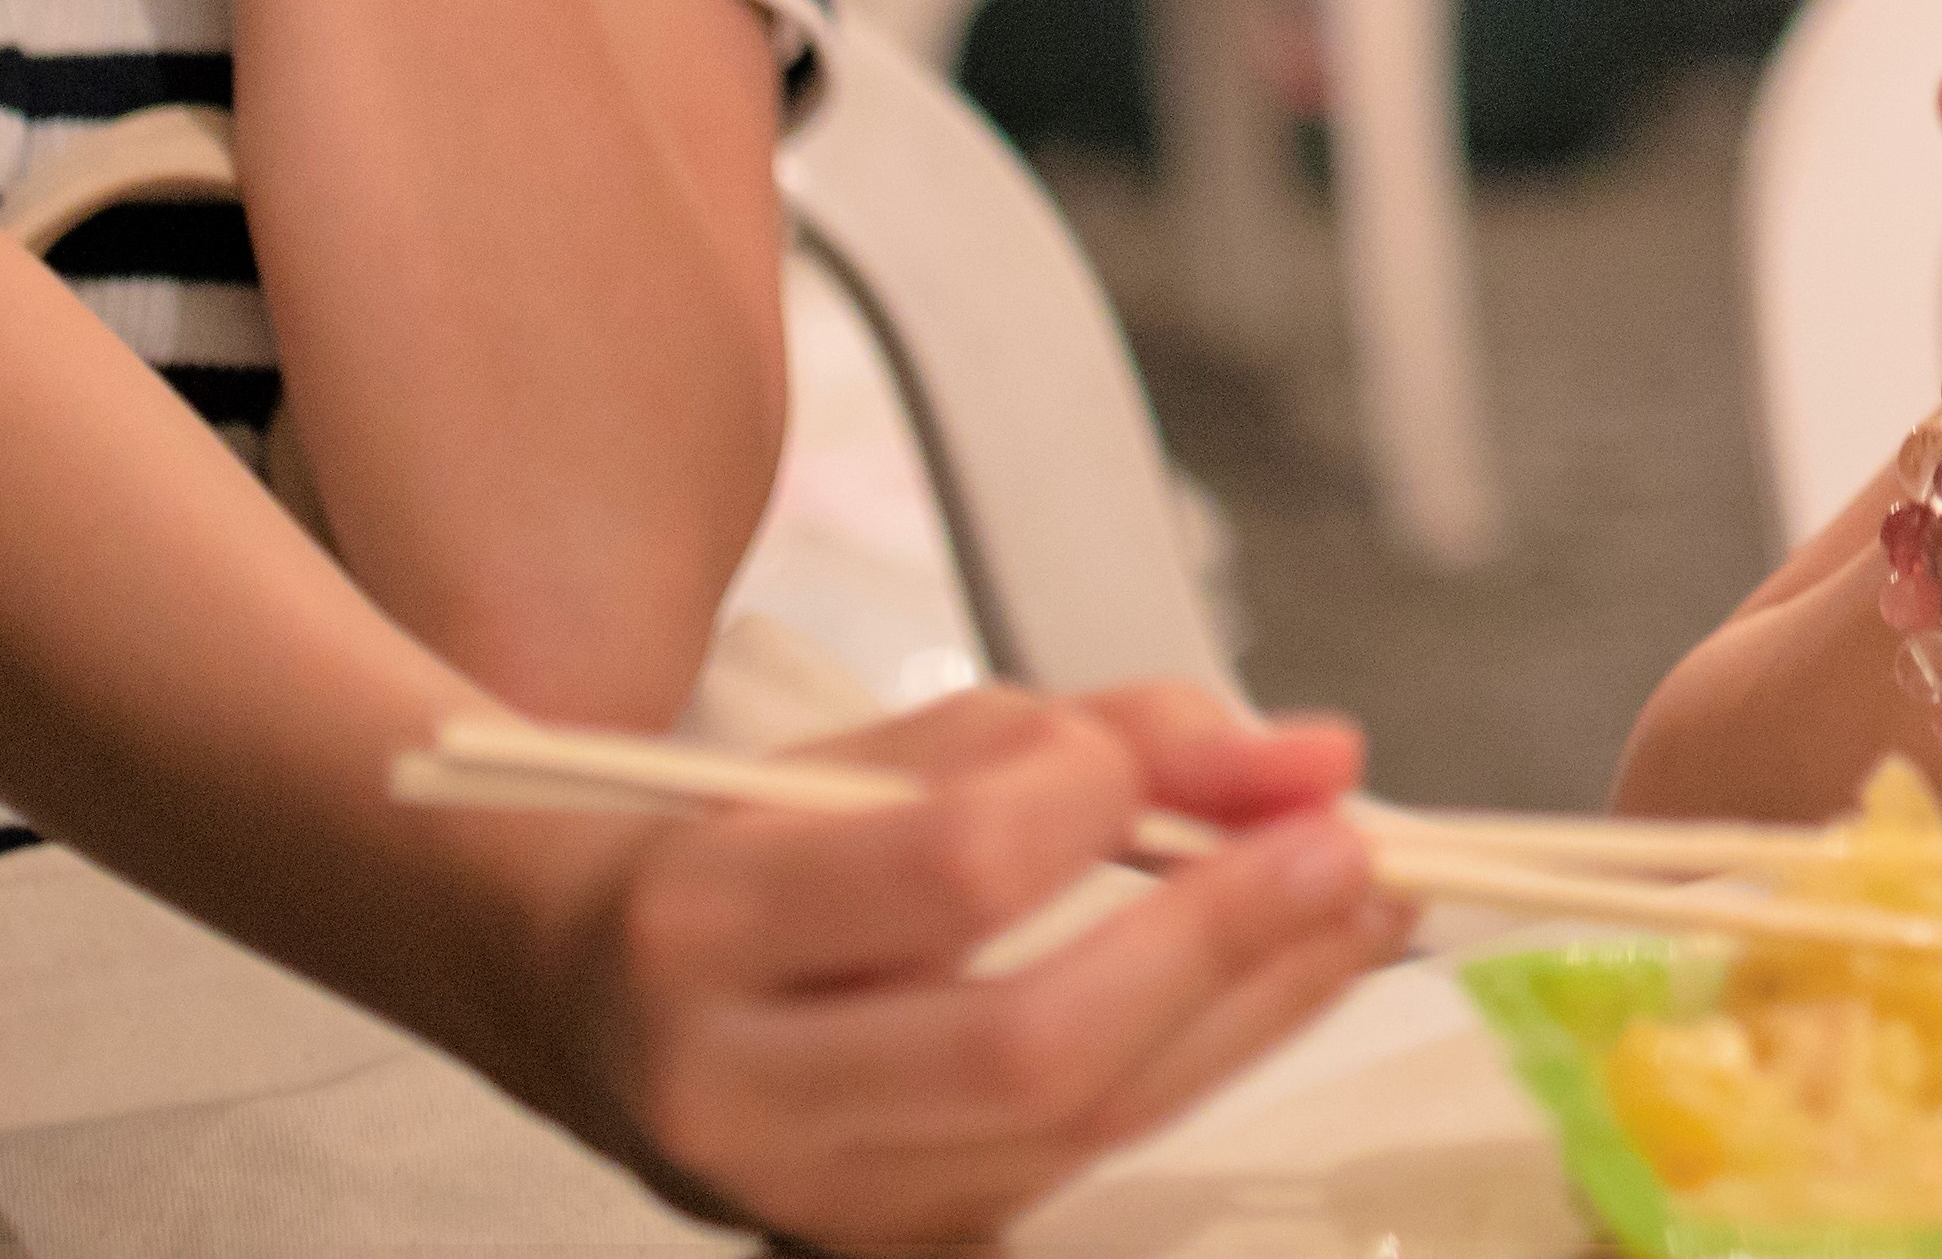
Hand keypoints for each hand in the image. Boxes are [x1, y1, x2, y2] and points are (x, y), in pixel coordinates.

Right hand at [576, 685, 1415, 1251]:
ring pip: (1078, 1128)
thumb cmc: (741, 850)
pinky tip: (1284, 980)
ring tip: (1363, 902)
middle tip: (1350, 845)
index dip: (1085, 805)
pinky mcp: (886, 1249)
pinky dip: (1203, 1064)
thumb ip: (1094, 735)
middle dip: (1218, 941)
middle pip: (1028, 1047)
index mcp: (697, 927)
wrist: (578, 990)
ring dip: (1251, 1009)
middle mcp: (739, 1094)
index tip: (1155, 752)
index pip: (943, 876)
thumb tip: (1308, 757)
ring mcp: (810, 1203)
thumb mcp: (879, 750)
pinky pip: (1081, 1167)